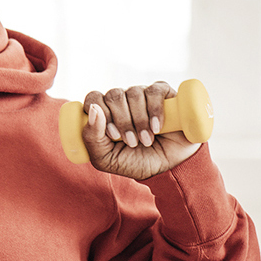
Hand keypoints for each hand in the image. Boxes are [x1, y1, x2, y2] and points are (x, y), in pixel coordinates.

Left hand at [81, 82, 199, 179]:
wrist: (168, 168)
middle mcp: (122, 101)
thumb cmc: (135, 163)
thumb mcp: (106, 159)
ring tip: (147, 140)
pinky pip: (154, 91)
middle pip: (113, 95)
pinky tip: (157, 127)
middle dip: (123, 121)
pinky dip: (155, 111)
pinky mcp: (163, 93)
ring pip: (134, 93)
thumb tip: (93, 108)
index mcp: (105, 113)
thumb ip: (91, 137)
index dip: (101, 114)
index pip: (93, 98)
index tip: (113, 135)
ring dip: (140, 121)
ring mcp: (142, 95)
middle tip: (132, 142)